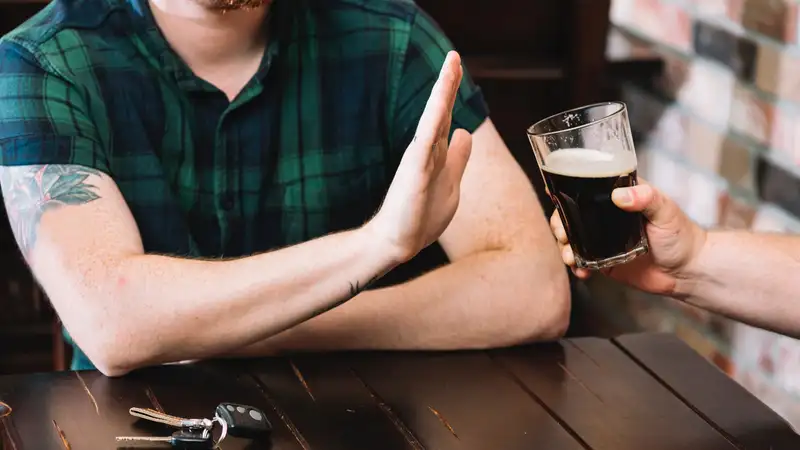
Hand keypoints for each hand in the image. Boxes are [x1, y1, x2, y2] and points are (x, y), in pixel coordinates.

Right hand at [367, 51, 472, 262]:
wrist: (398, 242)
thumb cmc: (421, 216)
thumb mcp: (451, 183)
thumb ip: (457, 157)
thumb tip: (465, 132)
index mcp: (435, 152)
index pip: (447, 116)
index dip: (452, 92)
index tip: (456, 66)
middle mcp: (426, 150)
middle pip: (440, 110)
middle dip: (448, 82)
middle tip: (454, 55)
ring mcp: (419, 159)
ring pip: (434, 118)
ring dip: (443, 91)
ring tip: (451, 64)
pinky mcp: (415, 171)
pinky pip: (426, 140)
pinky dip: (434, 119)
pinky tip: (441, 101)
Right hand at [550, 181, 706, 295]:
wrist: (688, 272)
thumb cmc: (682, 236)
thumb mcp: (665, 211)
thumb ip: (646, 198)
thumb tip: (620, 195)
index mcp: (620, 197)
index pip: (588, 189)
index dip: (567, 192)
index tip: (554, 195)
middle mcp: (607, 217)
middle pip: (572, 215)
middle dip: (560, 224)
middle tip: (562, 234)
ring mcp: (603, 239)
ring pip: (572, 238)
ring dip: (564, 246)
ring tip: (569, 256)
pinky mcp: (604, 260)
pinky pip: (582, 261)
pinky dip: (576, 266)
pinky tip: (581, 270)